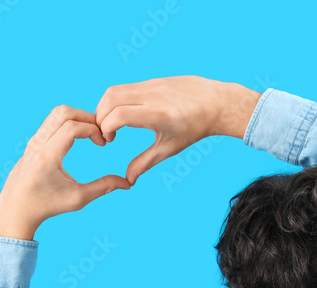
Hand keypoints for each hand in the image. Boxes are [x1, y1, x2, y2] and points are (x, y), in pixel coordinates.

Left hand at [0, 105, 130, 240]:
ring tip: (91, 133)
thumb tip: (126, 183)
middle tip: (99, 132)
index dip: (93, 130)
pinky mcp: (33, 141)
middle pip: (63, 112)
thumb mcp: (77, 199)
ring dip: (78, 118)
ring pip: (56, 113)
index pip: (72, 127)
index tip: (103, 144)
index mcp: (47, 157)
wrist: (16, 208)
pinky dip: (69, 122)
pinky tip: (79, 138)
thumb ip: (103, 188)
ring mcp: (33, 140)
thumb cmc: (47, 206)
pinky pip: (52, 121)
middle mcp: (37, 144)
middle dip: (87, 117)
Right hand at [94, 75, 261, 184]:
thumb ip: (145, 162)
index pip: (119, 115)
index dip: (106, 128)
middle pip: (110, 99)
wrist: (216, 103)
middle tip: (105, 133)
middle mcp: (153, 95)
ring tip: (111, 124)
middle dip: (100, 117)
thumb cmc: (194, 128)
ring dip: (105, 107)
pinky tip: (123, 114)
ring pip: (115, 90)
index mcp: (158, 114)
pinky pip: (126, 87)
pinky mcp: (152, 79)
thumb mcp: (170, 148)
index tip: (110, 140)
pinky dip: (117, 100)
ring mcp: (152, 84)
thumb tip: (128, 180)